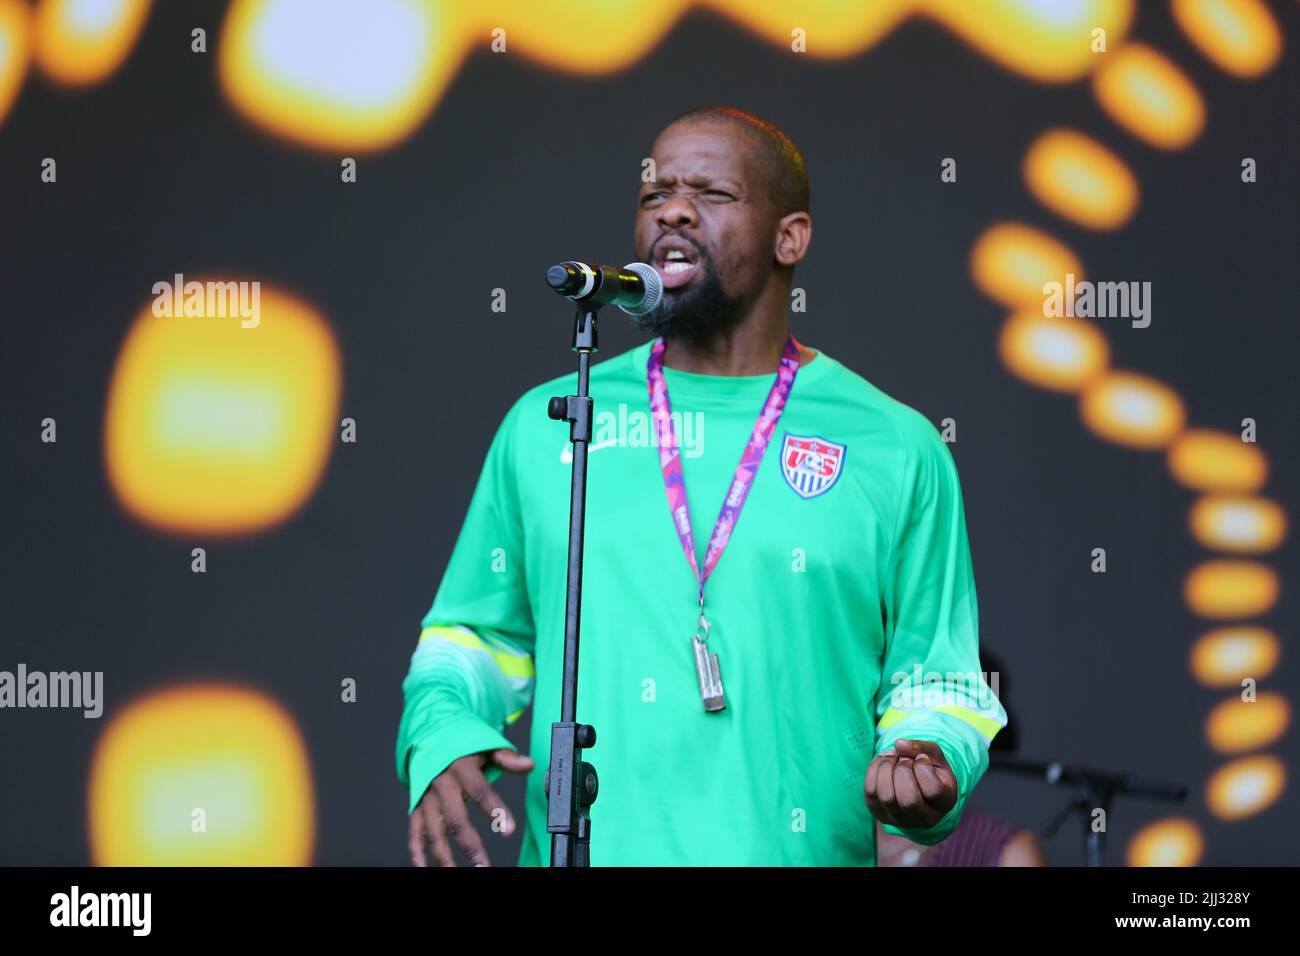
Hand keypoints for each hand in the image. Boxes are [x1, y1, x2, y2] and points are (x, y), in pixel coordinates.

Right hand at [408, 747, 533, 866]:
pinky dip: (416, 852)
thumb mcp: (486, 745)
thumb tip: (529, 764)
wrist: (429, 736)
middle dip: (469, 845)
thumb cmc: (462, 744)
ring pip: (433, 831)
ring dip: (444, 856)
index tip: (509, 830)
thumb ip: (507, 758)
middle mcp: (441, 784)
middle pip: (455, 819)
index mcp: (461, 767)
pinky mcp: (417, 807)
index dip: (496, 811)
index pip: (480, 791)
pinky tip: (424, 868)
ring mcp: (427, 798)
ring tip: (456, 873)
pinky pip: (414, 832)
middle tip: (483, 865)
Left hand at [864, 738, 957, 831]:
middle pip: (908, 800)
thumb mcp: (934, 755)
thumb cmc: (930, 769)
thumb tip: (899, 744)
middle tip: (904, 758)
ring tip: (892, 756)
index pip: (933, 791)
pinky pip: (871, 792)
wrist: (918, 788)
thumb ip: (921, 747)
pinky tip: (883, 761)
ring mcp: (901, 819)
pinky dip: (874, 769)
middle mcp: (925, 818)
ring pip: (887, 796)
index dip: (923, 768)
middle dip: (902, 770)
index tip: (921, 758)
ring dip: (886, 768)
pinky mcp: (880, 813)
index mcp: (945, 803)